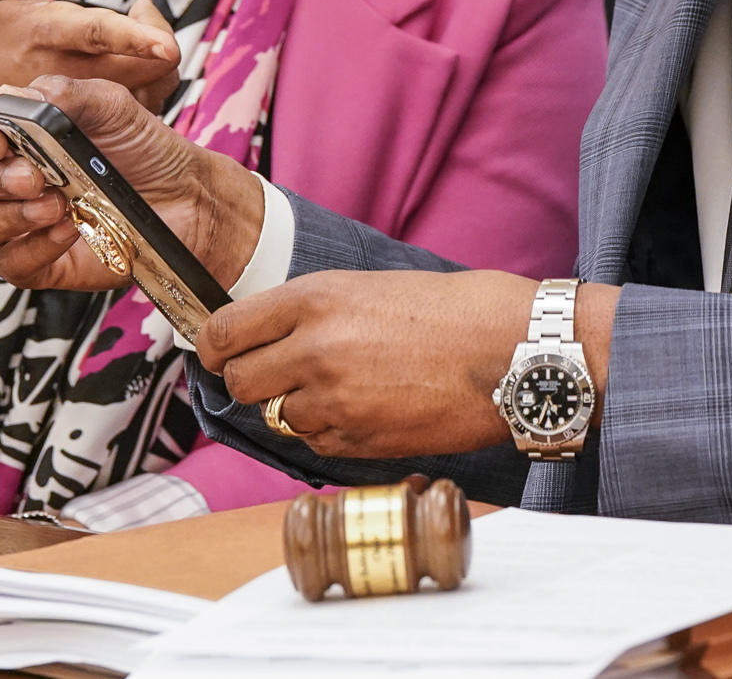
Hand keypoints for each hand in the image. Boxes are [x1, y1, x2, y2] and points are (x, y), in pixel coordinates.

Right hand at [0, 0, 180, 110]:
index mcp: (47, 33)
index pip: (95, 34)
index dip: (134, 38)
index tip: (164, 44)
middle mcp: (68, 74)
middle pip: (139, 67)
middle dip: (158, 38)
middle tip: (141, 13)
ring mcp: (82, 105)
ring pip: (148, 88)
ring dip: (154, 60)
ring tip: (132, 37)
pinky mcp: (94, 122)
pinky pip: (143, 105)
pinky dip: (147, 81)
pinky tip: (124, 63)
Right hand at [0, 74, 264, 291]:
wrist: (185, 195)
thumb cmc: (142, 144)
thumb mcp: (112, 104)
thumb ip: (68, 93)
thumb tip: (30, 97)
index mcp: (0, 129)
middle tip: (30, 176)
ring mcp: (7, 221)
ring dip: (0, 214)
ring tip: (54, 202)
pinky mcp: (31, 262)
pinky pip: (6, 264)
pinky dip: (35, 245)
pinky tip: (70, 226)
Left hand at [195, 271, 615, 459]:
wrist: (518, 353)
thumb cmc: (460, 310)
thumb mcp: (375, 286)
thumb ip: (319, 311)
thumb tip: (273, 334)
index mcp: (316, 298)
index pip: (223, 332)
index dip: (213, 346)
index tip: (218, 351)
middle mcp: (314, 349)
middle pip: (239, 382)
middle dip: (251, 381)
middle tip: (275, 374)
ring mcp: (336, 401)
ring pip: (278, 417)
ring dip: (297, 408)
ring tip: (342, 388)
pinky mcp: (360, 442)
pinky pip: (316, 444)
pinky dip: (329, 432)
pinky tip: (366, 409)